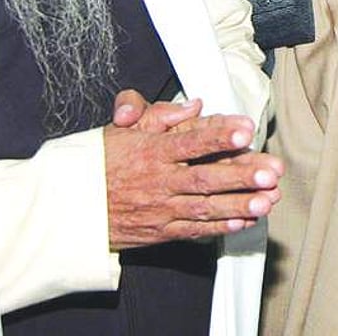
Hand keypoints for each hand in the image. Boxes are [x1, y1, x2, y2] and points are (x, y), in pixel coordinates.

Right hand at [104, 92, 283, 249]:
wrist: (67, 207)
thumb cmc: (99, 162)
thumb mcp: (122, 130)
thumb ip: (160, 116)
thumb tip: (194, 105)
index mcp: (150, 151)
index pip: (189, 141)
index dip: (219, 135)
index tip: (246, 129)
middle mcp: (158, 181)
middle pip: (204, 177)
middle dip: (240, 175)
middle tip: (270, 172)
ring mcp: (159, 209)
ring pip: (204, 207)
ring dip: (238, 205)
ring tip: (267, 201)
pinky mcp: (159, 232)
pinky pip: (193, 231)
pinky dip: (219, 227)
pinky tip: (244, 222)